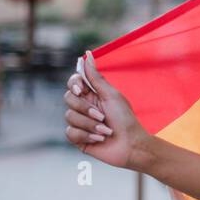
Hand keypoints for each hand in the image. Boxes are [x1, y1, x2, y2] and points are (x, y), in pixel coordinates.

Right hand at [62, 49, 146, 168]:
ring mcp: (80, 122)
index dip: (74, 84)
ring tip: (106, 131)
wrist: (131, 145)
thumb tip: (87, 54)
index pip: (73, 83)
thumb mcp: (111, 96)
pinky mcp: (78, 138)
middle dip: (85, 109)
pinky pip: (70, 132)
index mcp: (93, 94)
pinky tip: (99, 140)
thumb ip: (96, 77)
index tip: (81, 89)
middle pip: (68, 98)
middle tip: (103, 116)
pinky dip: (86, 136)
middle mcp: (84, 106)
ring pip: (69, 117)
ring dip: (90, 125)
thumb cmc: (125, 119)